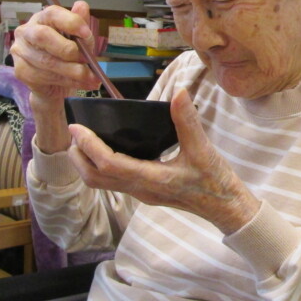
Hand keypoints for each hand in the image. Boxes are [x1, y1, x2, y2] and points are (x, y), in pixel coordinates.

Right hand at [10, 1, 101, 152]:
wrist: (56, 84)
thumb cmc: (68, 56)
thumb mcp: (80, 40)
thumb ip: (82, 25)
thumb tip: (82, 5)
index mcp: (43, 18)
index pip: (52, 13)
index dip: (70, 22)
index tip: (87, 33)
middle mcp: (27, 31)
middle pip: (43, 36)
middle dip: (67, 50)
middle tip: (87, 60)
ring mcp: (20, 51)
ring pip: (47, 61)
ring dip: (73, 71)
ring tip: (92, 78)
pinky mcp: (20, 71)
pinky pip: (44, 77)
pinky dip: (67, 82)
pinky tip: (81, 84)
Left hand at [67, 88, 259, 234]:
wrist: (226, 207)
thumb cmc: (216, 181)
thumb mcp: (203, 148)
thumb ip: (187, 121)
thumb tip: (178, 92)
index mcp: (153, 179)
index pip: (109, 164)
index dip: (89, 146)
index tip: (76, 128)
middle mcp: (142, 189)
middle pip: (96, 178)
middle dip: (79, 157)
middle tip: (74, 134)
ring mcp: (143, 193)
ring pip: (102, 183)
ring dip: (87, 164)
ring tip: (83, 142)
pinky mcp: (147, 192)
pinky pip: (114, 182)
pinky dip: (101, 167)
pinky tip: (108, 150)